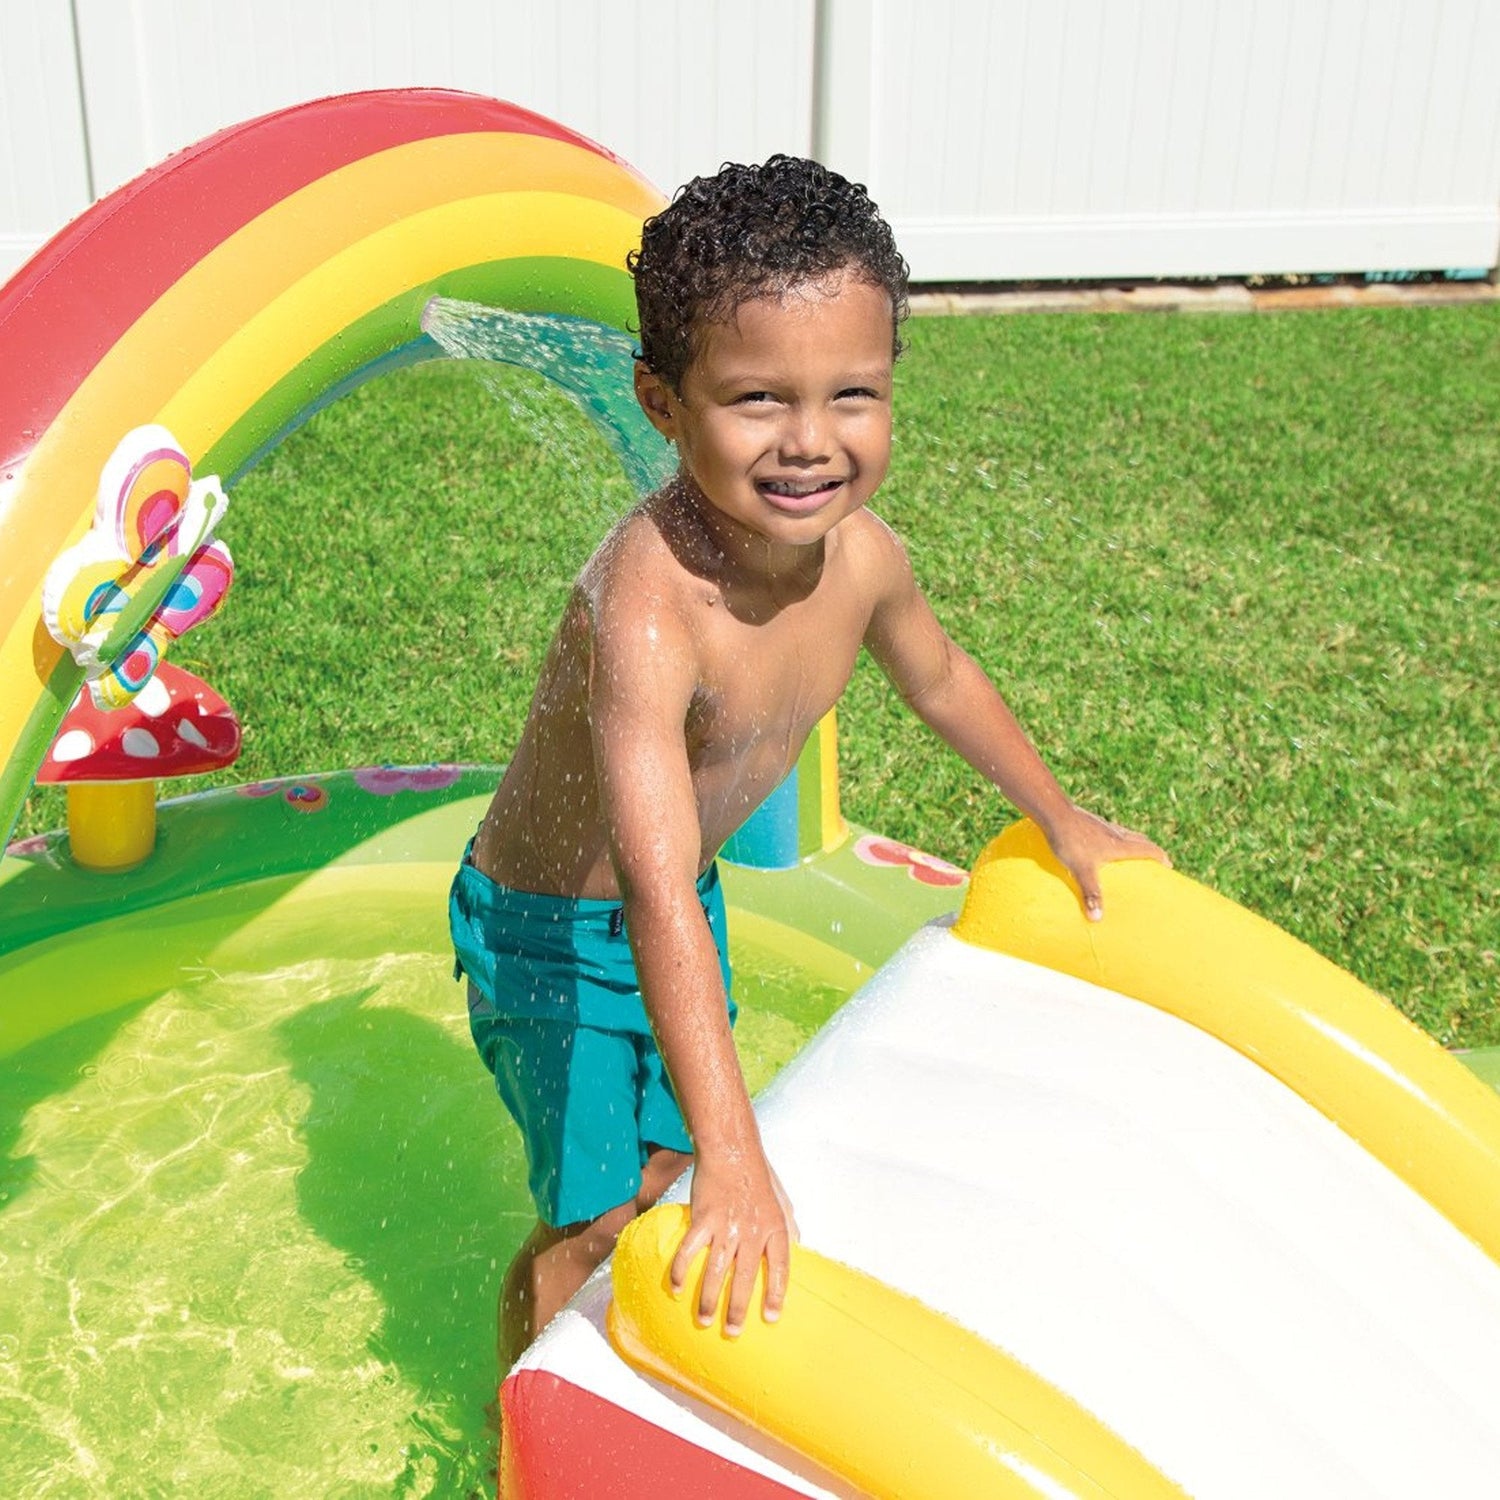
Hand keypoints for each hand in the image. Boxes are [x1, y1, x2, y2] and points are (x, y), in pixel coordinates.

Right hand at [671, 1148, 797, 1336]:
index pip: (780, 1268)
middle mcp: (752, 1230)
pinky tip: (677, 1288)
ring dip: (709, 1299)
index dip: (776, 1294)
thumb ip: (789, 1223)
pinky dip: (681, 1271)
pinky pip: (689, 1251)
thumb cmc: (758, 1172)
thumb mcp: (783, 1198)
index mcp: (775, 1227)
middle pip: (745, 1278)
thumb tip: (798, 1245)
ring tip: (705, 1320)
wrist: (731, 1148)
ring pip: (716, 1272)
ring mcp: (726, 1226)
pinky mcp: (703, 1219)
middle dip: (737, 1309)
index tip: (770, 1317)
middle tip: (732, 1332)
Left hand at [1042, 806, 1170, 920]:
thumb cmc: (1070, 841)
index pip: (1148, 849)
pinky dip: (1114, 838)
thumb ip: (1091, 893)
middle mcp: (1115, 833)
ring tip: (1130, 853)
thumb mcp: (1082, 870)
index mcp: (1119, 844)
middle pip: (1139, 839)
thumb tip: (1097, 918)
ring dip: (1132, 842)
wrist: (1054, 813)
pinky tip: (1101, 843)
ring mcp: (1102, 825)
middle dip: (1149, 849)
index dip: (1160, 856)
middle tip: (1154, 859)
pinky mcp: (1089, 821)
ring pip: (1124, 833)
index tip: (1168, 865)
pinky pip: (1108, 831)